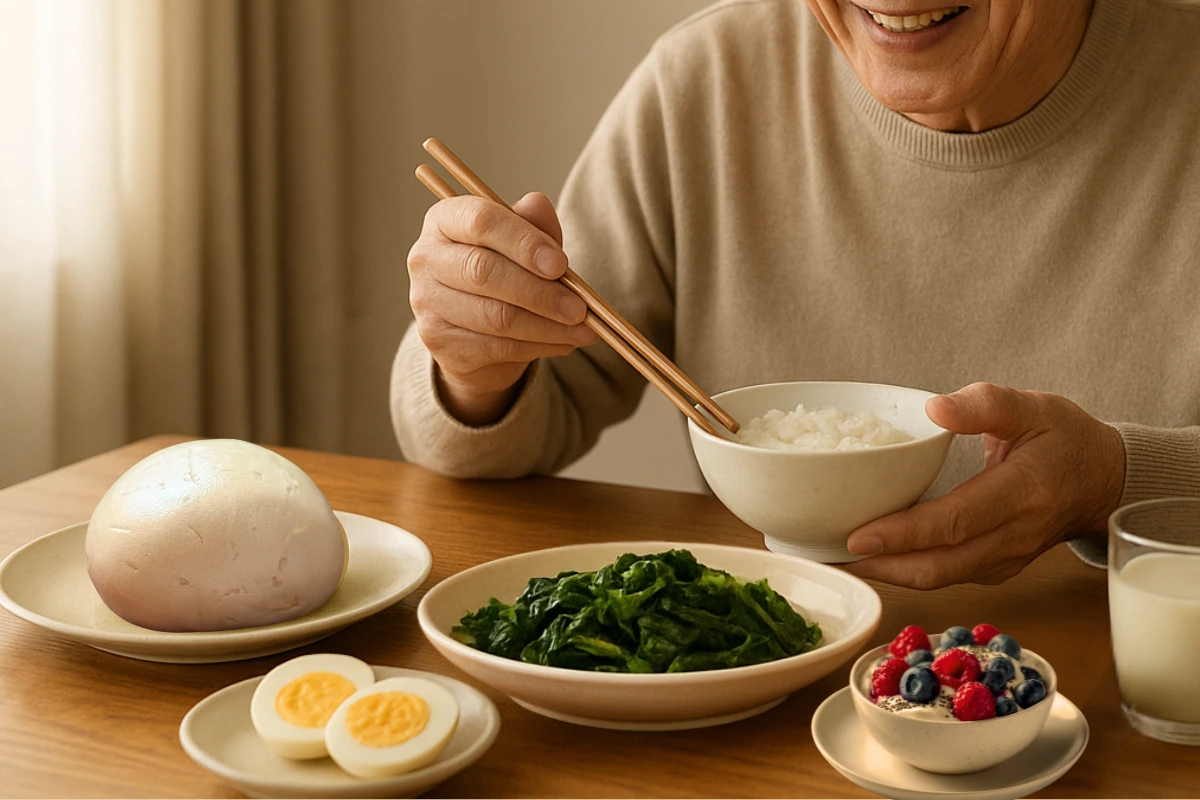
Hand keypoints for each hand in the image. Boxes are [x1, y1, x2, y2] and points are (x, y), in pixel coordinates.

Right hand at [407, 192, 597, 424]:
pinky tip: (564, 343)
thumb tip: (538, 204)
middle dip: (541, 292)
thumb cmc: (502, 270)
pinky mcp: (437, 341)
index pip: (480, 221)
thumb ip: (533, 224)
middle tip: (580, 308)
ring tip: (583, 329)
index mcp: (445, 219)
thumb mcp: (521, 242)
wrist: (472, 326)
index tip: (561, 264)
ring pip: (495, 316)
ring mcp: (426, 302)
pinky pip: (497, 347)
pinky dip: (540, 346)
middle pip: (484, 272)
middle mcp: (425, 257)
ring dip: (548, 326)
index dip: (523, 242)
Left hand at [844, 382, 1125, 588]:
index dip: (904, 533)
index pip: (956, 521)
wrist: (1102, 481)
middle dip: (881, 566)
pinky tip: (872, 558)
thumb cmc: (1064, 439)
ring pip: (940, 578)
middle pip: (940, 565)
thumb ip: (984, 403)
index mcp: (1023, 492)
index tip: (856, 536)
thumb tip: (934, 407)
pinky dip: (906, 571)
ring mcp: (1006, 559)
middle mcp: (1014, 535)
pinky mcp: (995, 568)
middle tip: (828, 556)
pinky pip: (946, 576)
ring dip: (887, 574)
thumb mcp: (1033, 406)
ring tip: (836, 560)